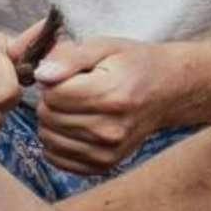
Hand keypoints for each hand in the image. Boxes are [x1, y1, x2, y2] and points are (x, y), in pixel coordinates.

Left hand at [28, 33, 181, 180]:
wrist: (168, 91)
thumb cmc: (134, 64)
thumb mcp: (105, 46)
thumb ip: (70, 57)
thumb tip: (42, 75)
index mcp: (110, 95)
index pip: (52, 95)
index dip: (52, 80)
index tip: (68, 76)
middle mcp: (110, 129)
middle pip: (49, 118)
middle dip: (51, 101)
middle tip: (71, 90)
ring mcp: (108, 151)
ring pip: (49, 139)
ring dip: (53, 122)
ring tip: (75, 107)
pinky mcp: (105, 164)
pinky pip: (58, 159)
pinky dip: (58, 142)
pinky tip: (73, 127)